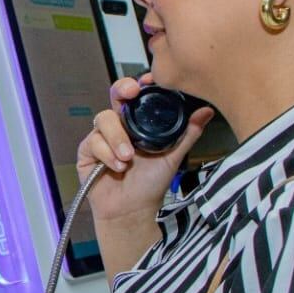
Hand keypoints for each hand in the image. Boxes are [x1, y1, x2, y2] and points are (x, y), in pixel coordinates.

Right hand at [77, 73, 212, 222]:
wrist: (132, 210)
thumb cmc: (151, 184)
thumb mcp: (173, 157)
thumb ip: (187, 133)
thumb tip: (206, 111)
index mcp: (138, 123)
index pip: (136, 96)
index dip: (140, 84)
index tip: (149, 81)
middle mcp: (119, 125)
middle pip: (115, 95)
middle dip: (122, 90)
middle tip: (131, 94)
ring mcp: (101, 137)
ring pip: (103, 119)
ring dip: (117, 138)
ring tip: (128, 158)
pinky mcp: (87, 151)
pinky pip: (93, 141)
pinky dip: (106, 153)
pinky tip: (117, 167)